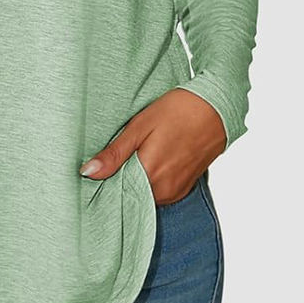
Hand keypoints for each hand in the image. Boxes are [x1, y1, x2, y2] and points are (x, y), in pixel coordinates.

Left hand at [78, 88, 226, 203]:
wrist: (216, 108)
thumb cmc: (177, 111)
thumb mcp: (140, 126)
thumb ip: (114, 154)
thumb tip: (88, 172)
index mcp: (149, 175)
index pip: (116, 192)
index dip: (104, 181)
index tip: (96, 169)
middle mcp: (163, 190)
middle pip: (130, 194)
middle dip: (119, 180)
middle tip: (116, 156)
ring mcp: (175, 191)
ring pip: (144, 193)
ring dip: (136, 180)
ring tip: (136, 154)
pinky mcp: (184, 188)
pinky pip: (159, 192)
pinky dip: (150, 180)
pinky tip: (150, 159)